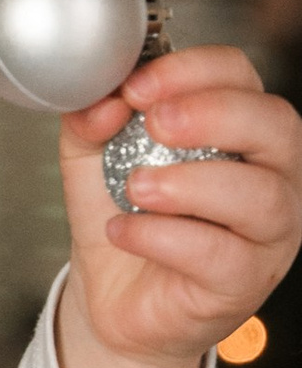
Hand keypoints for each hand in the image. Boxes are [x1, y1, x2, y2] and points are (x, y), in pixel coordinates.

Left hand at [56, 46, 301, 367]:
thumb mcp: (93, 156)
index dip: (192, 69)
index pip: (241, 75)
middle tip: (154, 124)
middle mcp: (271, 174)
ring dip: (191, 183)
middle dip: (213, 114)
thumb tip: (103, 100)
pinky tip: (123, 230)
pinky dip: (163, 237)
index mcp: (240, 128)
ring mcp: (269, 231)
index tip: (136, 85)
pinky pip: (221, 254)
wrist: (112, 298)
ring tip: (135, 187)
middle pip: (276, 125)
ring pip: (261, 194)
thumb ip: (92, 120)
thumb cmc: (126, 217)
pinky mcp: (245, 281)